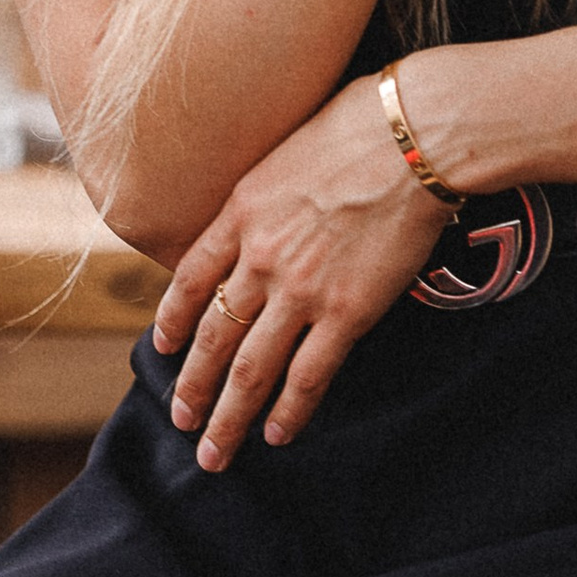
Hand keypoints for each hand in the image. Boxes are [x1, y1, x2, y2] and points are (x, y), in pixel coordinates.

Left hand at [152, 77, 448, 468]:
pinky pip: (309, 374)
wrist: (413, 137)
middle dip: (192, 386)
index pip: (190, 280)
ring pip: (250, 368)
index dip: (174, 320)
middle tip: (180, 421)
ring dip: (228, 416)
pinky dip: (290, 410)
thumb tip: (269, 211)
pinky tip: (277, 433)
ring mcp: (300, 289)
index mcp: (241, 213)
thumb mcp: (288, 149)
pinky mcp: (346, 310)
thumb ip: (269, 194)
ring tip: (214, 452)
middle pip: (213, 336)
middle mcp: (260, 258)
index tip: (163, 347)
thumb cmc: (362, 124)